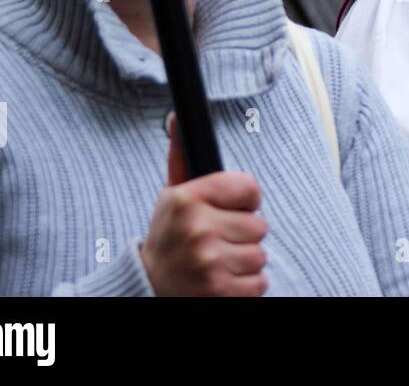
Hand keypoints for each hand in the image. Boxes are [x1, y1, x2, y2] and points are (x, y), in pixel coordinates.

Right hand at [139, 114, 268, 296]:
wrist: (149, 288)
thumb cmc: (168, 238)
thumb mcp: (171, 196)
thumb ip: (181, 156)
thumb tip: (176, 116)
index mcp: (187, 198)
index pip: (251, 188)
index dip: (243, 201)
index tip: (225, 210)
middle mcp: (197, 228)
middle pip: (259, 224)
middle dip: (242, 235)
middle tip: (216, 241)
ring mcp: (208, 263)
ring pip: (260, 254)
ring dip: (243, 261)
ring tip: (216, 261)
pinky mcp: (219, 292)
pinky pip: (259, 282)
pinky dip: (245, 285)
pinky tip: (220, 280)